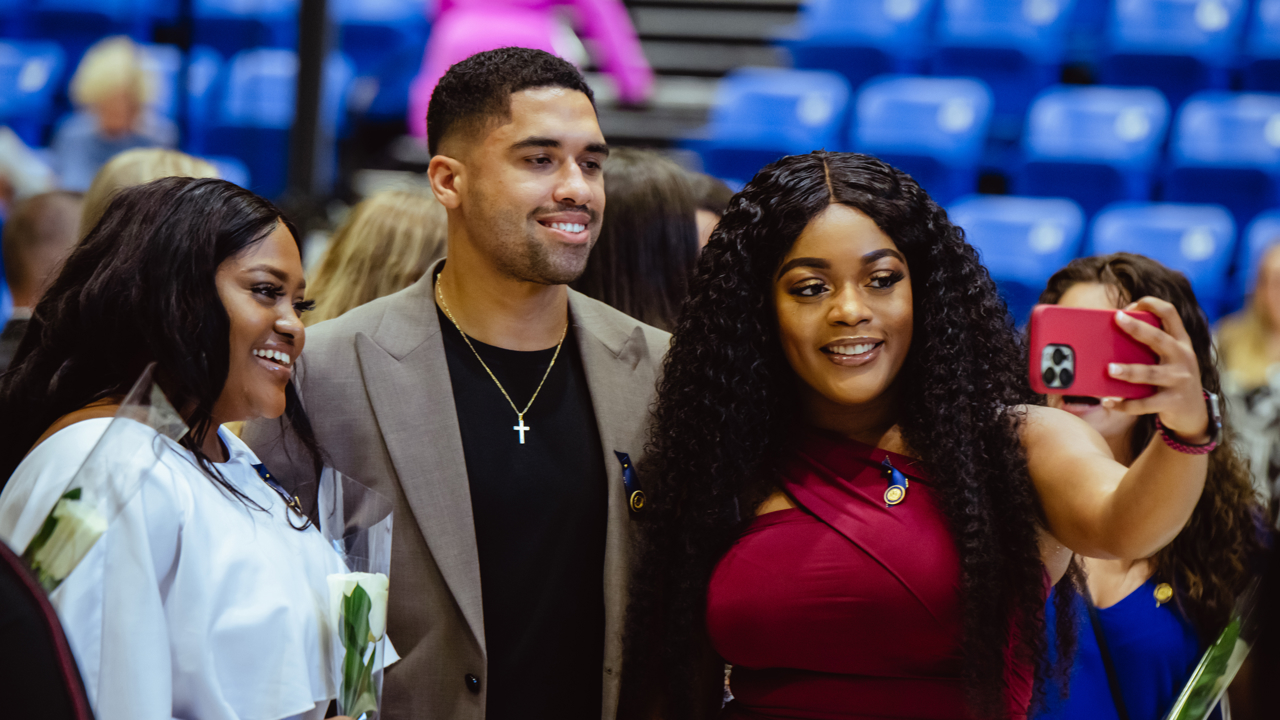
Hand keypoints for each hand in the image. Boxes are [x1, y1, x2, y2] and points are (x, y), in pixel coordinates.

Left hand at [1101, 297, 1208, 442]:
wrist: (1194, 413)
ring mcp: (1180, 380)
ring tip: (1109, 369)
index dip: (1152, 304)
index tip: (1130, 305)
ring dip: (1129, 371)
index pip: (1170, 314)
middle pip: (1159, 339)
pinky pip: (1144, 403)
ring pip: (1151, 373)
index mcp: (1181, 342)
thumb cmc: (1171, 379)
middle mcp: (1183, 357)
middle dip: (1138, 328)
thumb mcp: (1169, 359)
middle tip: (1117, 319)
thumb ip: (1150, 348)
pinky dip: (1124, 403)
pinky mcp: (1173, 402)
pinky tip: (1108, 402)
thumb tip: (1109, 340)